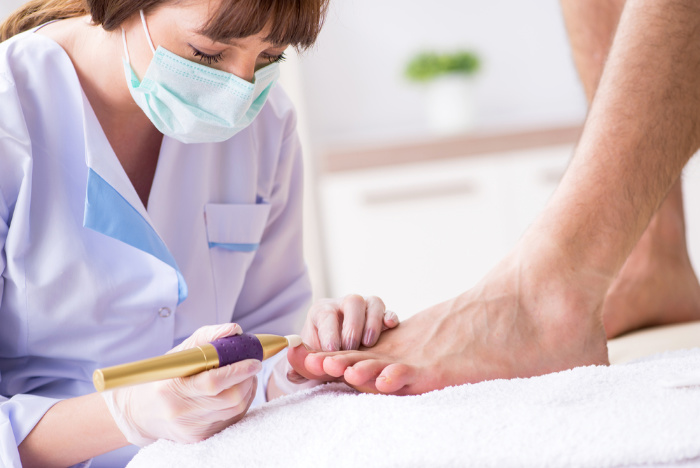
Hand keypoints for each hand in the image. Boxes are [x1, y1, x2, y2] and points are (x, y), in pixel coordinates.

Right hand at [102, 323, 259, 445]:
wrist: (141, 413)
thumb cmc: (164, 377)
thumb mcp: (179, 354)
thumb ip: (207, 337)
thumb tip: (234, 329)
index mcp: (171, 387)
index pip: (213, 382)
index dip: (238, 371)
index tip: (254, 361)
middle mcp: (180, 411)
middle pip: (229, 399)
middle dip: (247, 380)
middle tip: (252, 367)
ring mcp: (190, 428)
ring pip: (234, 410)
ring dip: (247, 391)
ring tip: (245, 377)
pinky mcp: (199, 437)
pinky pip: (231, 420)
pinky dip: (241, 404)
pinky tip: (236, 392)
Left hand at [279, 294, 398, 388]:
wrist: (337, 355)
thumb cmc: (322, 356)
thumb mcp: (310, 362)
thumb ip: (300, 366)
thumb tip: (292, 369)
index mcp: (323, 312)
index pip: (326, 314)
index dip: (329, 331)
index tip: (331, 350)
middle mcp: (344, 306)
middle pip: (352, 302)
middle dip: (352, 325)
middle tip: (351, 347)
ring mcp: (365, 309)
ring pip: (372, 302)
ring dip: (372, 321)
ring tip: (369, 342)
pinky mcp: (382, 316)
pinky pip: (388, 310)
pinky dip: (389, 317)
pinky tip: (390, 327)